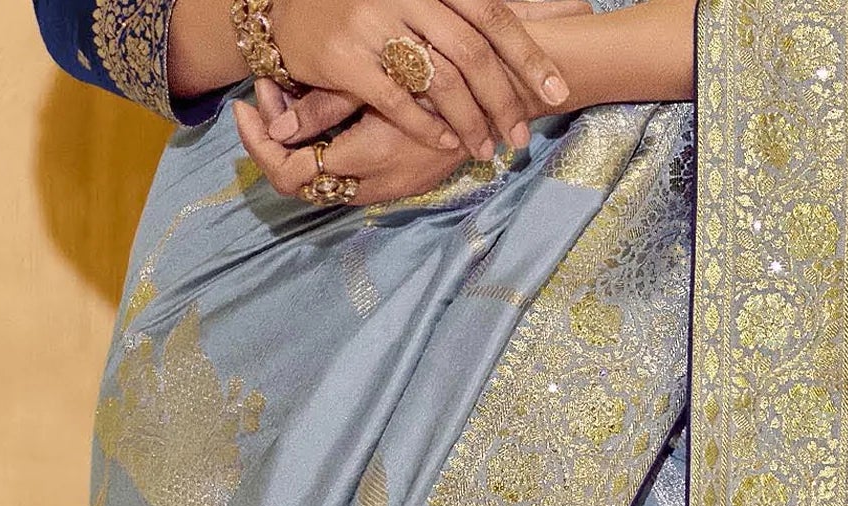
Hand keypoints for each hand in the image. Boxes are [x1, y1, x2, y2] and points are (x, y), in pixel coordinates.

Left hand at [237, 87, 476, 203]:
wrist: (503, 96)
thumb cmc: (442, 79)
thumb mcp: (378, 85)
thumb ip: (328, 109)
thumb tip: (280, 128)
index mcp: (366, 159)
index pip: (289, 175)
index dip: (259, 145)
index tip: (247, 105)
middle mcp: (376, 183)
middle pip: (299, 184)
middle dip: (272, 141)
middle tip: (265, 95)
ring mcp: (392, 185)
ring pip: (322, 180)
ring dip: (297, 144)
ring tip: (288, 100)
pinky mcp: (405, 177)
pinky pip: (349, 172)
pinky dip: (325, 146)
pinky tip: (322, 112)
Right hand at [260, 0, 570, 162]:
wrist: (290, 13)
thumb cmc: (369, 6)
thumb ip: (468, 12)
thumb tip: (552, 16)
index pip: (492, 14)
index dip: (528, 54)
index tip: (557, 91)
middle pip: (472, 53)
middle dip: (503, 101)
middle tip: (520, 136)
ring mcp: (372, 23)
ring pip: (440, 81)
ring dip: (471, 122)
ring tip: (486, 148)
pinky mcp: (346, 58)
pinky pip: (398, 102)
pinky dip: (428, 127)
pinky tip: (447, 141)